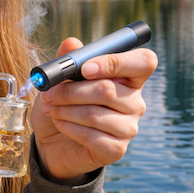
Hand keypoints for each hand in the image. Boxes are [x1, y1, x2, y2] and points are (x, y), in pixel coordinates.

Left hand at [31, 38, 157, 184]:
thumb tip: (71, 43)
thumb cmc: (64, 104)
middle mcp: (135, 102)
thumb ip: (68, 60)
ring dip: (65, 109)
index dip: (116, 62)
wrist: (53, 141)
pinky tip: (59, 123)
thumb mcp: (61, 79)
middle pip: (108, 90)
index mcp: (130, 77)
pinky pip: (91, 135)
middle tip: (49, 93)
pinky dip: (68, 127)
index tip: (85, 68)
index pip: (144, 62)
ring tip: (50, 108)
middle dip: (71, 90)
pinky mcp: (117, 150)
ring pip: (95, 114)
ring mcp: (129, 127)